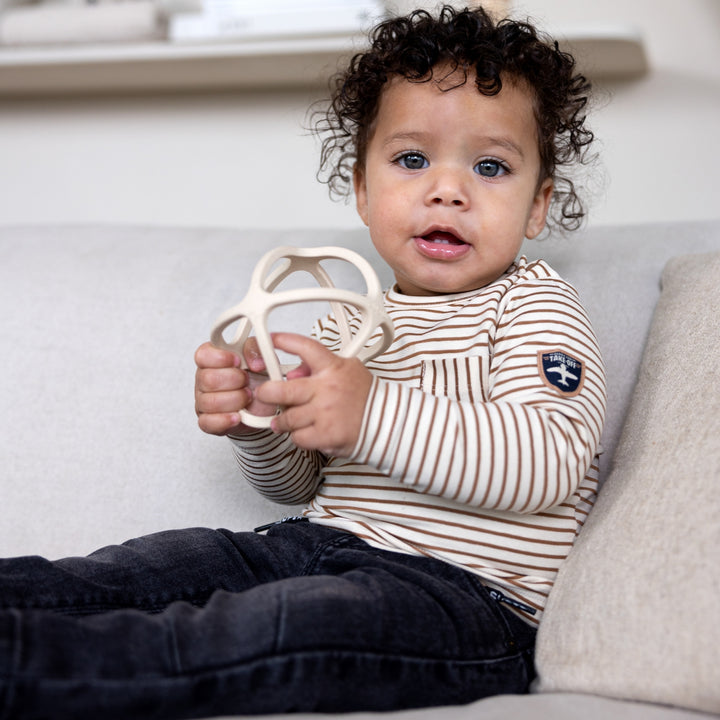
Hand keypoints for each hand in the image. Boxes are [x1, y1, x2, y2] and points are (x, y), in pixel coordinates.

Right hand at [194, 341, 277, 435]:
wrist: (264, 406)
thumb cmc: (257, 379)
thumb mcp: (261, 358)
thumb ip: (256, 350)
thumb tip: (255, 361)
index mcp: (212, 360)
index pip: (203, 355)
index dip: (221, 358)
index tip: (238, 361)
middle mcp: (203, 380)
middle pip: (207, 379)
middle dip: (234, 380)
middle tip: (247, 381)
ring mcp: (203, 402)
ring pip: (210, 402)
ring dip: (235, 400)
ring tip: (248, 397)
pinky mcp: (207, 422)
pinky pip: (208, 422)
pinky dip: (226, 419)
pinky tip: (238, 415)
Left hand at [255, 333, 372, 456]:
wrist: (387, 421)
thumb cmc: (364, 396)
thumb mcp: (348, 370)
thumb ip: (320, 367)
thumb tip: (293, 372)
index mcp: (333, 368)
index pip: (305, 347)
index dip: (284, 341)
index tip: (270, 340)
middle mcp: (327, 389)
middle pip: (281, 390)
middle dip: (266, 393)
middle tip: (264, 395)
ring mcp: (325, 413)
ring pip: (286, 418)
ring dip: (283, 420)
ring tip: (286, 420)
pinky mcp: (325, 436)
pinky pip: (297, 437)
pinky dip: (298, 437)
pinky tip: (307, 432)